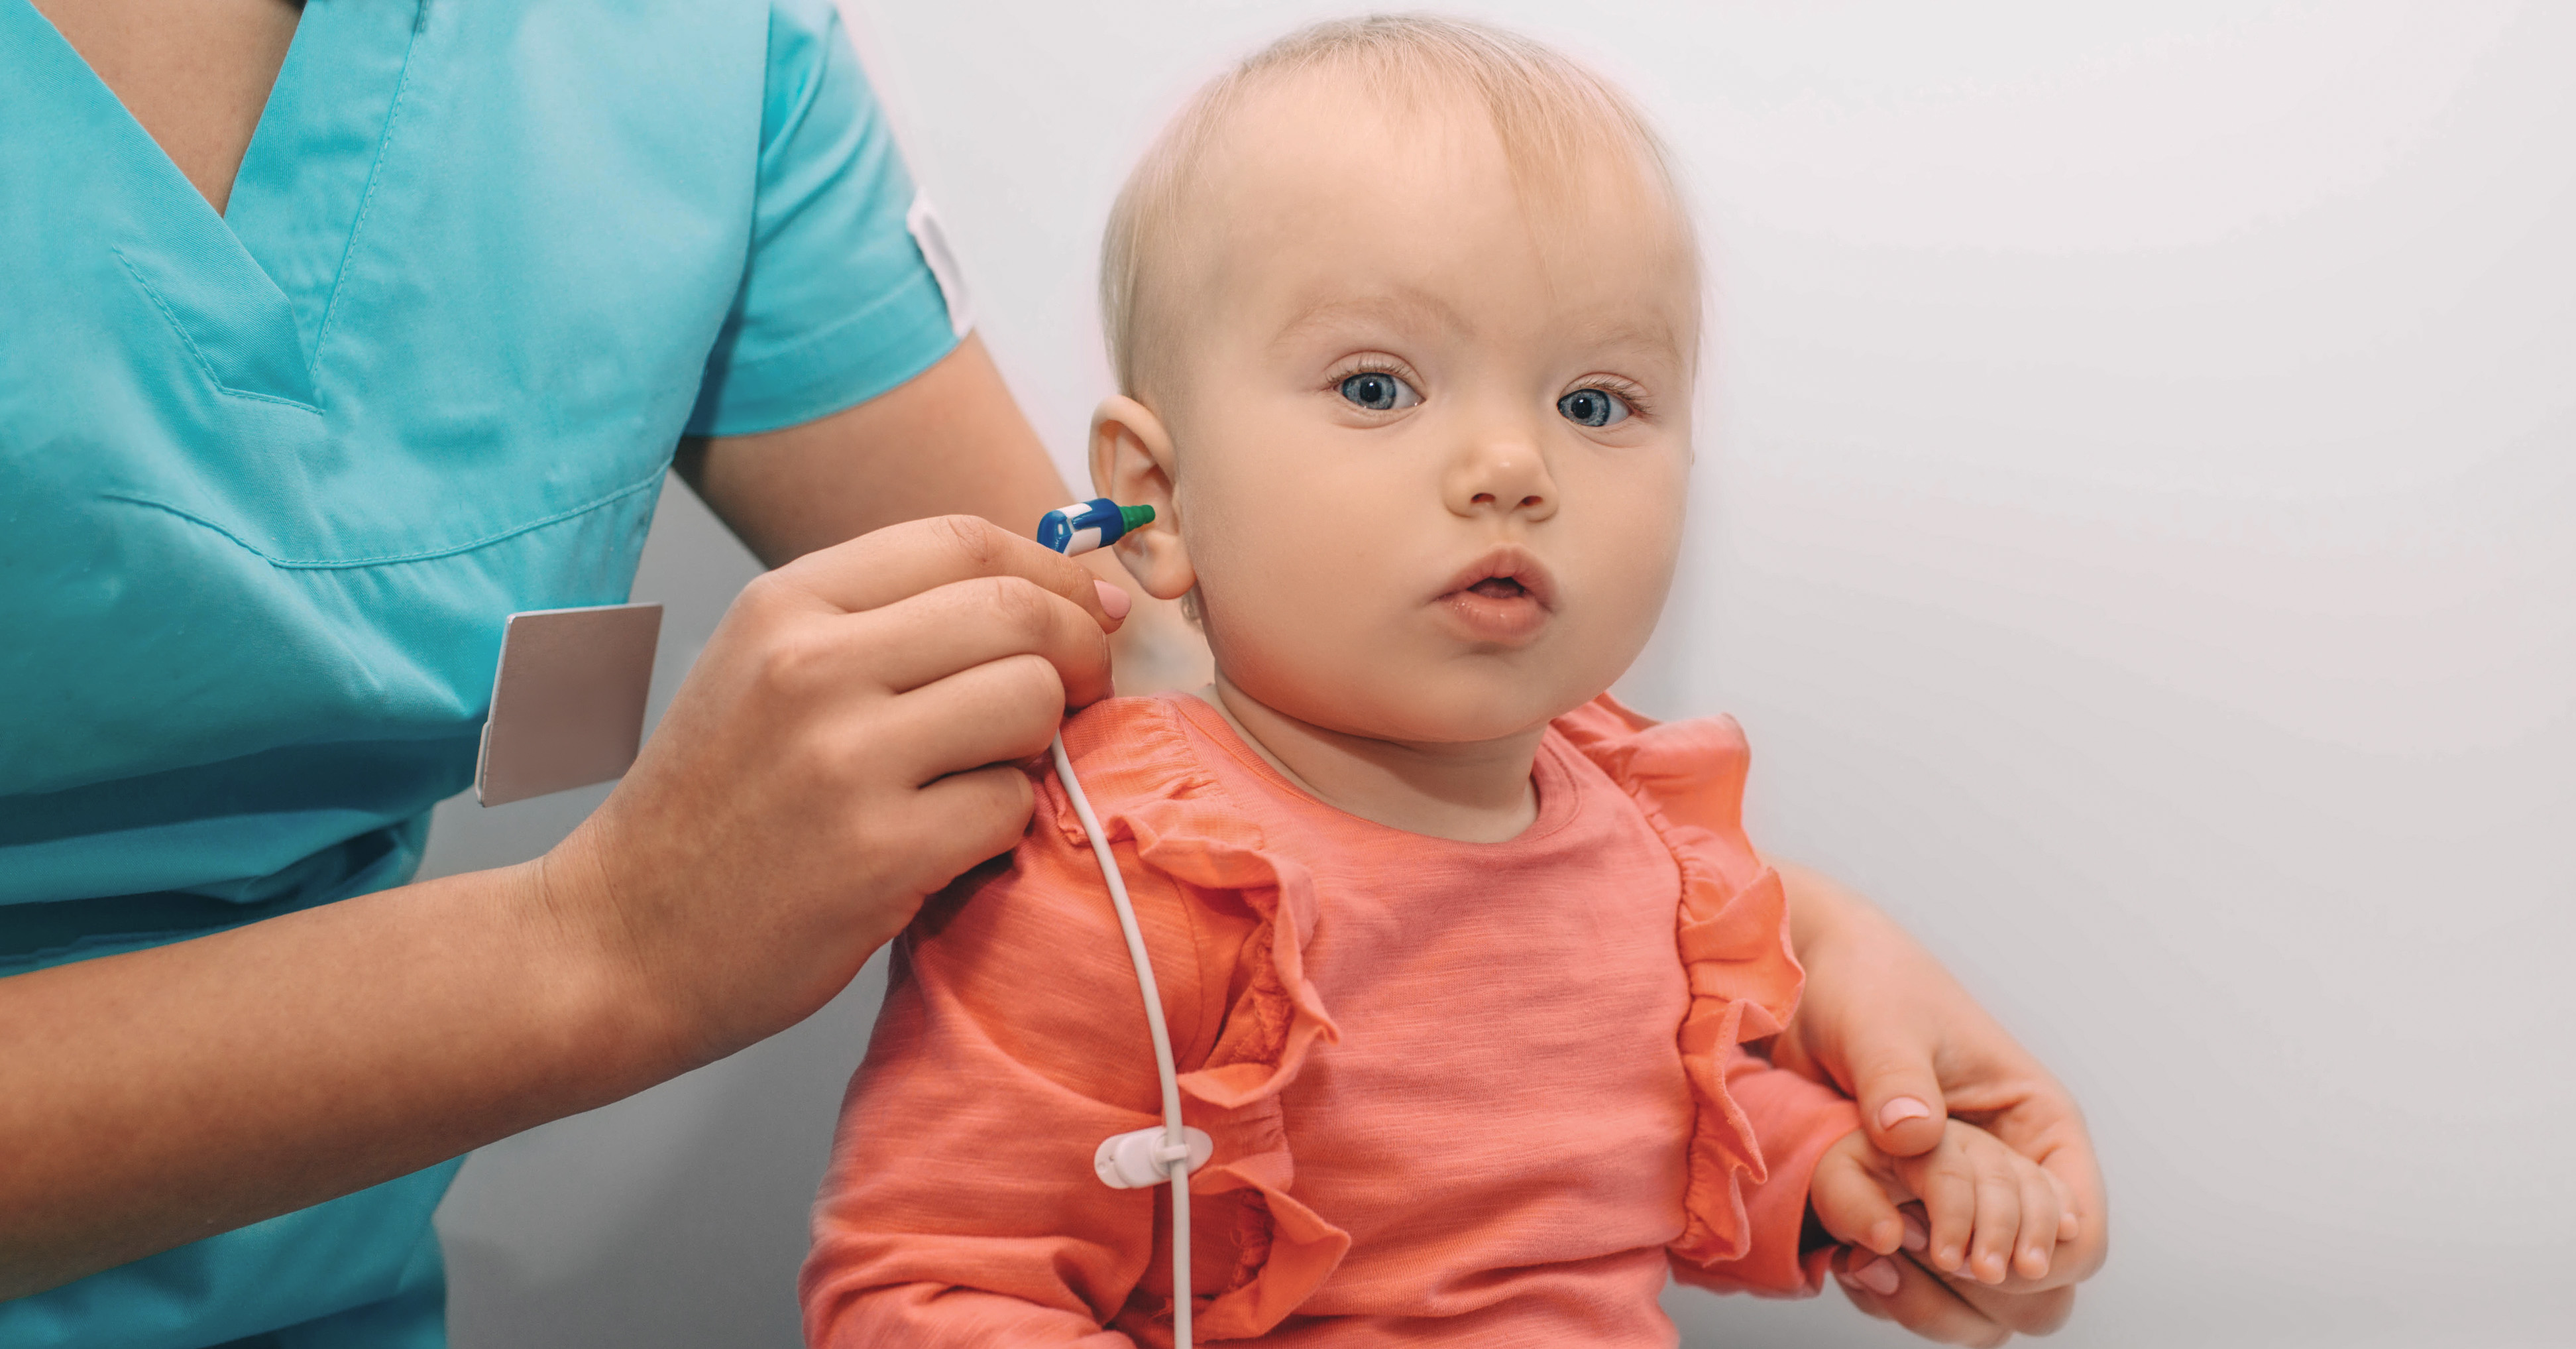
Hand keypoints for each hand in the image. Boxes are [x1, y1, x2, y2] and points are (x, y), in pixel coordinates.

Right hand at [539, 514, 1126, 1071]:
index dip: (1051, 572)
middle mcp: (811, 665)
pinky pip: (1009, 805)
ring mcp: (844, 759)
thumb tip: (1069, 592)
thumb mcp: (768, 671)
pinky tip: (950, 843)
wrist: (621, 941)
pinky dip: (1003, 826)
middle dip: (1078, 651)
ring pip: (1029, 700)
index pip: (963, 541)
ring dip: (1039, 742)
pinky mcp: (880, 852)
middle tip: (1079, 695)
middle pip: (1016, 613)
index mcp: (784, 604)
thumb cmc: (714, 808)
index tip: (1086, 610)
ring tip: (989, 773)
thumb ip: (891, 623)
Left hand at [1770, 861, 2106, 1340]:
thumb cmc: (1866, 985)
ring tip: (1869, 1263)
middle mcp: (2009, 1174)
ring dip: (1930, 1301)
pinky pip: (1919, 1286)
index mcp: (2037, 1125)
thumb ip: (1898, 1077)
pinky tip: (1847, 1259)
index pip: (2079, 1233)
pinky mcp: (1905, 1217)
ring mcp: (1958, 1203)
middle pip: (2041, 1291)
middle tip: (1911, 1256)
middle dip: (1983, 1295)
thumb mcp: (1882, 1024)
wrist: (1801, 983)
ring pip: (1980, 1304)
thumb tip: (1915, 1133)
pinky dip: (1890, 1288)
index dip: (2039, 1262)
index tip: (1972, 1258)